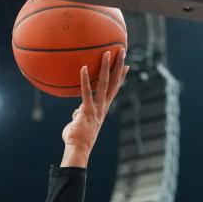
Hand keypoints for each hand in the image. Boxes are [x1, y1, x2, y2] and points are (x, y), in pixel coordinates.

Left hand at [61, 49, 127, 166]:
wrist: (78, 150)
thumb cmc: (76, 140)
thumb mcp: (79, 124)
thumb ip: (79, 115)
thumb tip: (76, 111)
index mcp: (102, 110)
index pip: (114, 90)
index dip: (120, 77)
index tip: (126, 66)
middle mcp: (102, 107)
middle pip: (114, 83)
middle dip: (118, 66)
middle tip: (122, 51)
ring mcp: (96, 108)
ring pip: (104, 84)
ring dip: (106, 67)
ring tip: (107, 52)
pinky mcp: (87, 111)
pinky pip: (86, 92)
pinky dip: (85, 80)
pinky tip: (84, 67)